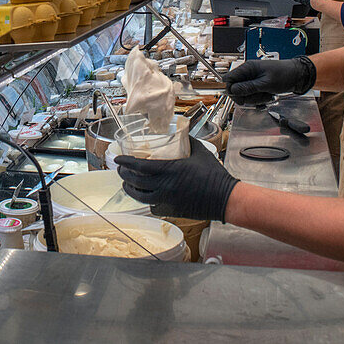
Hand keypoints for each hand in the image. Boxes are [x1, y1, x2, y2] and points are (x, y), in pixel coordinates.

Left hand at [115, 141, 237, 221]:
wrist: (224, 198)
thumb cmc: (214, 175)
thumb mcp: (200, 152)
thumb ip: (188, 141)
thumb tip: (181, 132)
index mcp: (170, 170)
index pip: (140, 166)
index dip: (126, 162)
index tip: (118, 159)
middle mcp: (165, 186)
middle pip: (135, 182)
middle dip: (124, 175)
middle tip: (121, 170)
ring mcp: (167, 200)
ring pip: (140, 197)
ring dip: (131, 189)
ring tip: (127, 184)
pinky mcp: (171, 210)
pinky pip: (152, 206)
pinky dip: (146, 201)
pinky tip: (146, 196)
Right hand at [224, 57, 315, 104]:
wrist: (297, 76)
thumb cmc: (284, 75)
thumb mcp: (266, 83)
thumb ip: (248, 87)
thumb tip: (232, 90)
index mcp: (247, 68)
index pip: (229, 79)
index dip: (232, 90)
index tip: (241, 97)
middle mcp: (248, 73)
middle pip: (236, 89)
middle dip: (246, 96)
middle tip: (259, 96)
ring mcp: (252, 80)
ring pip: (245, 95)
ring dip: (255, 98)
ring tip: (267, 94)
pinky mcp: (257, 86)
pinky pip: (252, 96)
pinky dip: (259, 99)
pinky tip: (268, 96)